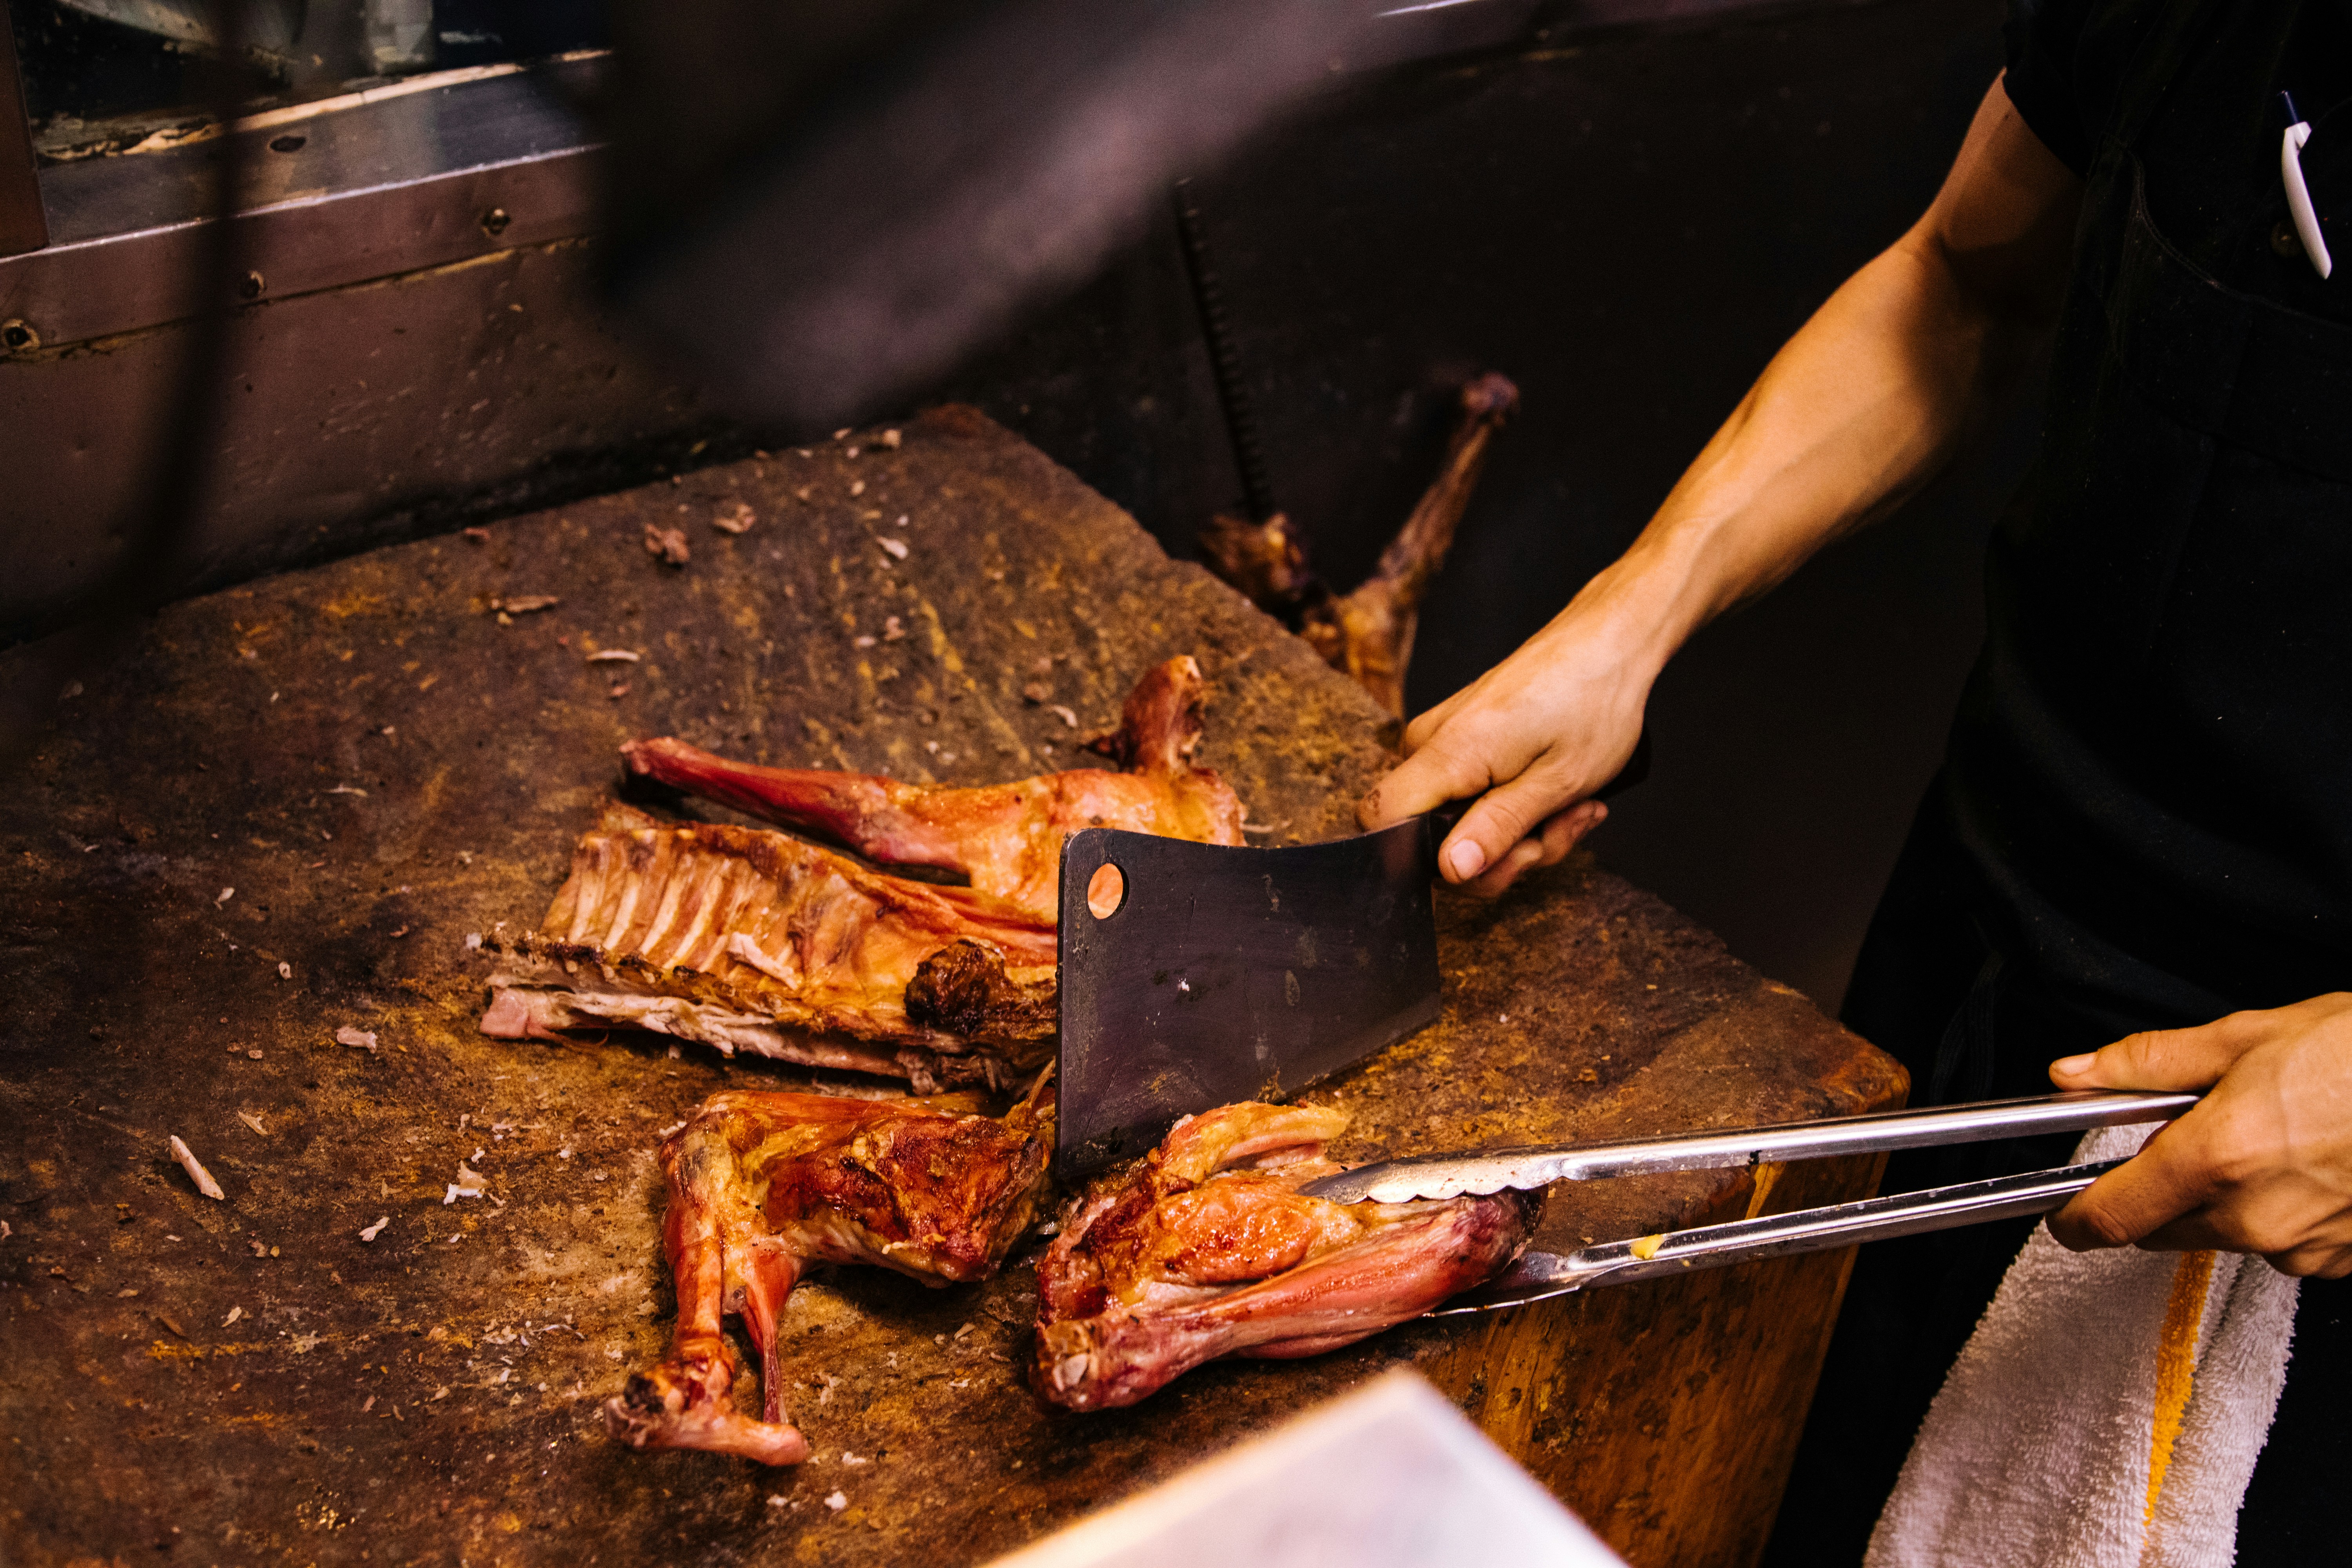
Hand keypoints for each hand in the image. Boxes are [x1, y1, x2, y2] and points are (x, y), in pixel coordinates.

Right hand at [1355, 592, 1652, 896]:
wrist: (1608, 642)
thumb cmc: (1592, 700)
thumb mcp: (1557, 782)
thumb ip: (1498, 828)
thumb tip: (1450, 870)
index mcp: (1447, 754)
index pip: (1381, 823)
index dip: (1430, 862)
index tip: (1497, 858)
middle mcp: (1429, 743)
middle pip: (1429, 838)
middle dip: (1500, 856)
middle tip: (1554, 831)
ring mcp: (1443, 740)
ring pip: (1459, 824)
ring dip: (1521, 835)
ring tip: (1572, 808)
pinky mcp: (1460, 739)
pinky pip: (1471, 797)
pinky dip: (1517, 808)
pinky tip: (1560, 795)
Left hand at [2045, 993, 2351, 1277]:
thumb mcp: (2246, 1039)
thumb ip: (2148, 1063)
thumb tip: (2075, 1072)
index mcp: (2218, 1158)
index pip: (2111, 1217)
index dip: (2073, 1219)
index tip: (2061, 1213)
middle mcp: (2256, 1217)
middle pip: (2163, 1227)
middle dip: (2160, 1190)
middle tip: (2194, 1133)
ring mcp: (2303, 1247)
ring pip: (2224, 1234)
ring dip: (2224, 1198)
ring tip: (2270, 1136)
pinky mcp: (2341, 1261)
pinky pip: (2282, 1244)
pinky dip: (2278, 1210)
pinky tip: (2308, 1163)